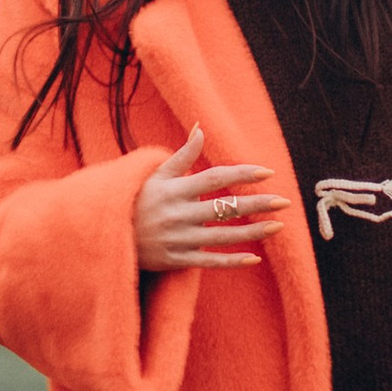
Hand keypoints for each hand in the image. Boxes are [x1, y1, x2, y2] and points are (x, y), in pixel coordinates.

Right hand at [134, 125, 286, 274]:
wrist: (106, 234)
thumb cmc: (135, 199)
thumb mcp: (155, 174)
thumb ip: (182, 155)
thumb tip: (200, 129)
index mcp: (175, 189)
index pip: (214, 178)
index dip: (241, 174)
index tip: (267, 172)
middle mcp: (179, 214)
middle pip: (225, 208)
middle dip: (257, 204)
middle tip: (284, 201)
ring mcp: (179, 238)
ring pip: (222, 236)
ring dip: (252, 232)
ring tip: (278, 227)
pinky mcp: (176, 260)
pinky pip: (209, 262)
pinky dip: (231, 261)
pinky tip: (253, 259)